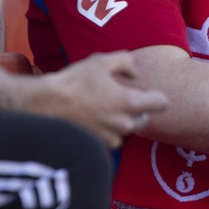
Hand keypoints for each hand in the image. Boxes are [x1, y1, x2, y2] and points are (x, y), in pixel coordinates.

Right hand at [38, 52, 168, 148]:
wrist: (46, 105)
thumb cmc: (74, 81)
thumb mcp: (101, 61)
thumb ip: (126, 62)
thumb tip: (135, 72)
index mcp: (129, 102)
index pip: (161, 103)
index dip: (157, 96)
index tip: (147, 93)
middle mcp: (124, 124)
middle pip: (144, 118)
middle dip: (136, 110)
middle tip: (116, 98)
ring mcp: (112, 138)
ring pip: (126, 129)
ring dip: (119, 121)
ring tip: (100, 107)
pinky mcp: (99, 146)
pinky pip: (111, 138)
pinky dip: (106, 130)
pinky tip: (92, 118)